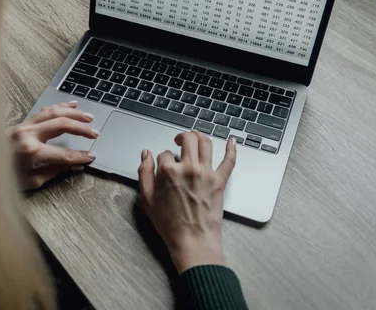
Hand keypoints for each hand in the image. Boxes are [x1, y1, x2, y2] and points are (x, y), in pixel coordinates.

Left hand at [10, 101, 97, 189]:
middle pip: (62, 125)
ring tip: (89, 116)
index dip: (80, 156)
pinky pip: (44, 110)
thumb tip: (75, 165)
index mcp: (31, 152)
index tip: (91, 157)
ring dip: (74, 113)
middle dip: (82, 129)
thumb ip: (55, 171)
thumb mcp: (31, 182)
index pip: (64, 154)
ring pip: (54, 112)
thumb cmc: (2, 178)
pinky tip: (72, 104)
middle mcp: (28, 134)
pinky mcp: (21, 122)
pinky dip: (60, 106)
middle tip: (95, 134)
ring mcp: (24, 125)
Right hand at [137, 131, 236, 272]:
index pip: (164, 153)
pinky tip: (231, 142)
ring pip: (206, 143)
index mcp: (169, 171)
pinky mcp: (220, 181)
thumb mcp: (147, 199)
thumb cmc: (170, 224)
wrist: (193, 240)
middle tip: (179, 140)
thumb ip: (144, 173)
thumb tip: (146, 155)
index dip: (162, 158)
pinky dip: (231, 149)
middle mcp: (189, 168)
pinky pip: (229, 160)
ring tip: (196, 136)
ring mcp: (206, 173)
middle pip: (188, 139)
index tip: (163, 166)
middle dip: (182, 136)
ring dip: (200, 135)